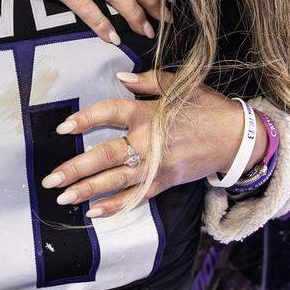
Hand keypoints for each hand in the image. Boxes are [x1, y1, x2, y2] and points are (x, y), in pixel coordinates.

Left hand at [39, 70, 254, 217]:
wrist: (238, 137)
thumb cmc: (207, 107)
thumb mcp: (181, 85)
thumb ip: (148, 80)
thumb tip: (120, 77)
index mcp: (148, 114)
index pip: (109, 114)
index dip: (85, 119)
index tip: (63, 127)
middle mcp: (149, 142)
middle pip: (107, 155)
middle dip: (76, 168)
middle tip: (51, 179)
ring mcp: (157, 166)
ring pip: (117, 180)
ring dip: (89, 190)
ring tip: (63, 198)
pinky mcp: (166, 182)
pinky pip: (137, 197)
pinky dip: (117, 206)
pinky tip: (94, 212)